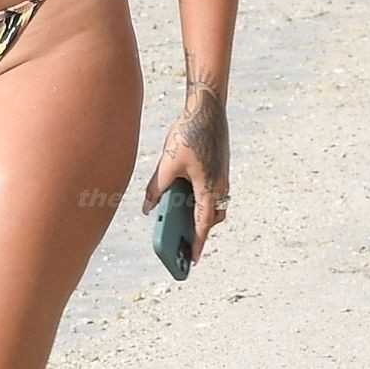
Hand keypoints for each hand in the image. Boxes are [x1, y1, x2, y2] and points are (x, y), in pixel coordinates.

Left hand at [140, 84, 229, 263]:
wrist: (207, 107)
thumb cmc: (188, 133)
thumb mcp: (167, 163)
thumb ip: (156, 188)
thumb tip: (147, 208)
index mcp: (208, 188)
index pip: (203, 224)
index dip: (197, 244)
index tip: (193, 260)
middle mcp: (219, 185)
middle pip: (210, 217)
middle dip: (198, 231)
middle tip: (183, 243)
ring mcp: (221, 175)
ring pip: (213, 203)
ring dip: (199, 213)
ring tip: (179, 219)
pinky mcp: (219, 166)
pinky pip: (211, 190)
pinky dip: (200, 198)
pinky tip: (182, 194)